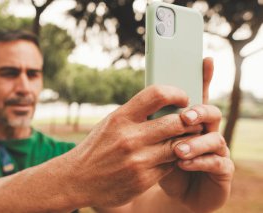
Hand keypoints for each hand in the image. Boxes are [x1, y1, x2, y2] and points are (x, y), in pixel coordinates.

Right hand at [63, 85, 203, 207]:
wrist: (77, 179)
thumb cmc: (96, 147)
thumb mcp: (109, 124)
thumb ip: (134, 114)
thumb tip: (164, 103)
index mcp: (120, 118)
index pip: (157, 95)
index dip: (176, 93)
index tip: (183, 97)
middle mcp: (130, 138)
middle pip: (176, 122)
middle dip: (190, 120)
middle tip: (194, 119)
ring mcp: (138, 160)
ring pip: (179, 145)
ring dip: (188, 140)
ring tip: (189, 137)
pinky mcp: (143, 179)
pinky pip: (171, 165)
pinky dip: (177, 159)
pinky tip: (175, 155)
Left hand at [159, 58, 233, 211]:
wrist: (169, 191)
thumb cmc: (156, 162)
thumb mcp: (149, 141)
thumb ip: (151, 121)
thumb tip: (139, 100)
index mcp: (188, 120)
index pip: (197, 95)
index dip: (203, 77)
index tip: (205, 59)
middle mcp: (205, 131)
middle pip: (211, 112)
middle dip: (199, 111)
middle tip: (185, 116)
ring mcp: (216, 150)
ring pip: (216, 138)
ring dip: (196, 142)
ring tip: (177, 149)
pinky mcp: (221, 170)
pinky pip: (217, 163)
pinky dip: (200, 161)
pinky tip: (183, 163)